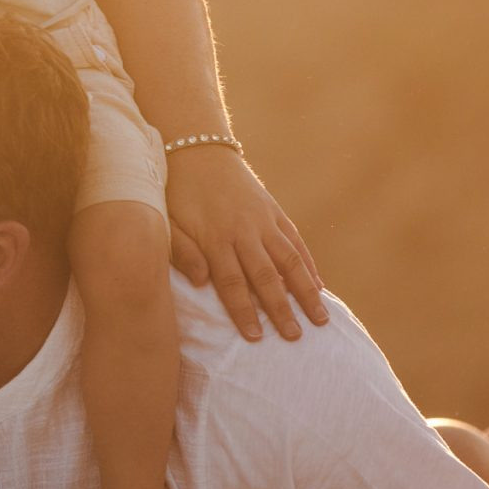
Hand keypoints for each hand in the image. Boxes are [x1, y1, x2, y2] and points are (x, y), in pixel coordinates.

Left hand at [165, 146, 326, 341]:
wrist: (197, 149)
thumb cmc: (176, 193)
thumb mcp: (168, 221)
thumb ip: (182, 252)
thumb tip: (202, 283)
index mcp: (214, 238)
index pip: (232, 282)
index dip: (244, 311)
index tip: (255, 338)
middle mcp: (243, 230)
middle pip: (266, 276)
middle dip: (281, 309)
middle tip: (295, 338)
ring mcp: (263, 220)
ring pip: (289, 260)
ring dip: (306, 291)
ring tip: (321, 319)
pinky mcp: (274, 210)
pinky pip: (295, 241)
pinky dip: (308, 265)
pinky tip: (319, 285)